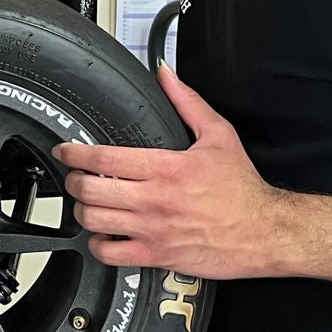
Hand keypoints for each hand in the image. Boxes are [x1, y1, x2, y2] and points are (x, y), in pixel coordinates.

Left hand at [54, 66, 292, 279]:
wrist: (266, 231)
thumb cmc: (243, 189)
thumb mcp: (219, 136)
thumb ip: (187, 103)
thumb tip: (166, 75)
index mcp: (167, 168)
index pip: (104, 158)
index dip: (75, 153)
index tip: (66, 151)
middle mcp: (155, 200)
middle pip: (91, 190)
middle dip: (74, 181)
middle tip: (75, 177)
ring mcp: (153, 230)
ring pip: (94, 221)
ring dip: (82, 210)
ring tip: (87, 203)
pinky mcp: (157, 256)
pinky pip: (110, 253)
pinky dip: (98, 243)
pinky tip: (103, 233)